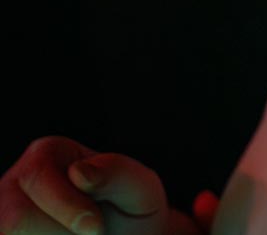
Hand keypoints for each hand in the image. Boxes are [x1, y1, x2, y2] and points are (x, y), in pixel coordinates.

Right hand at [0, 136, 166, 234]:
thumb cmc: (131, 212)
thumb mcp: (139, 189)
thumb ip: (117, 174)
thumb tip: (78, 172)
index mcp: (47, 154)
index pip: (36, 177)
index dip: (66, 207)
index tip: (95, 226)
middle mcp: (15, 184)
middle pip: (14, 219)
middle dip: (58, 233)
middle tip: (90, 232)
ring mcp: (6, 215)